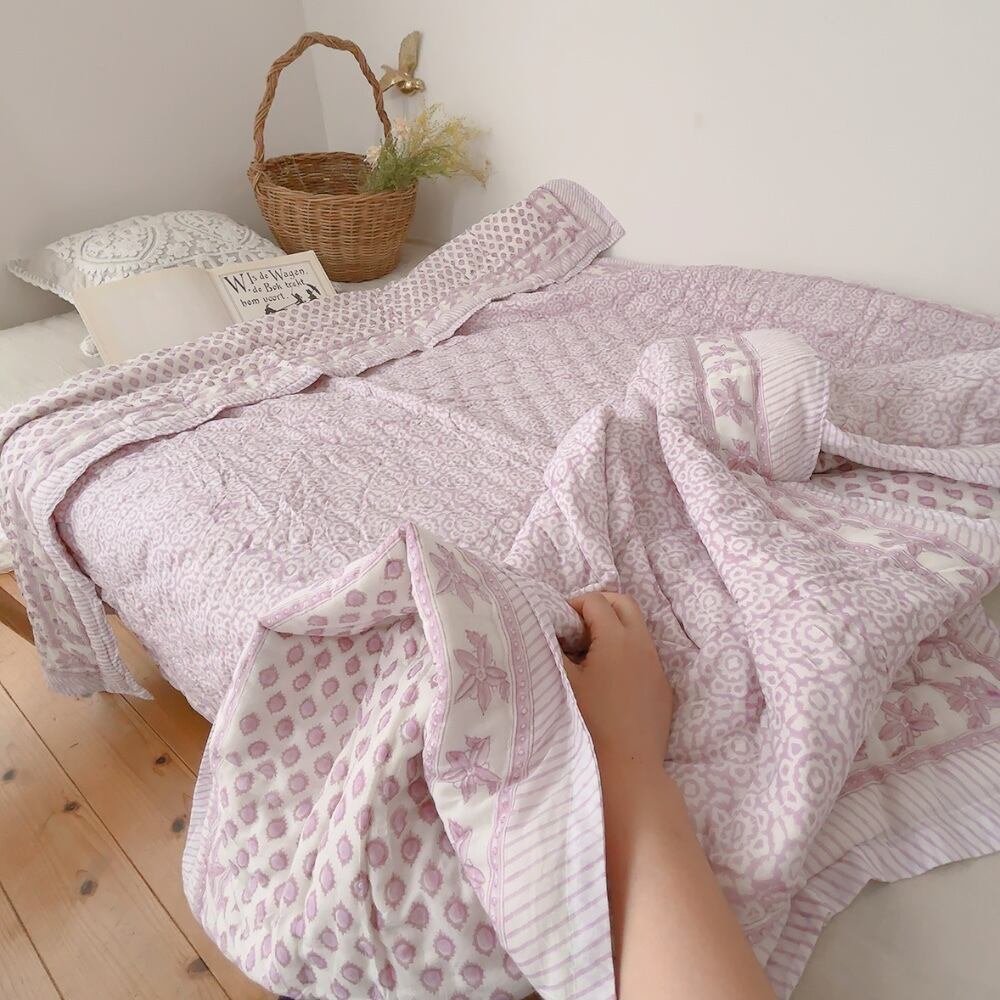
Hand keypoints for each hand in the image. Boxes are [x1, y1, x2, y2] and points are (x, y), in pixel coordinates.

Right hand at [562, 592, 672, 769]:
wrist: (627, 769)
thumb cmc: (589, 722)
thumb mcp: (564, 680)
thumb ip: (553, 646)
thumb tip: (549, 629)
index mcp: (617, 638)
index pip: (595, 600)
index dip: (573, 605)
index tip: (558, 626)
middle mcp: (643, 645)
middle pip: (623, 603)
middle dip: (598, 607)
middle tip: (575, 627)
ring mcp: (657, 666)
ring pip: (637, 629)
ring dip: (613, 629)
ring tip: (588, 655)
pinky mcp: (663, 687)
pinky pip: (645, 656)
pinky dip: (626, 653)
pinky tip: (608, 680)